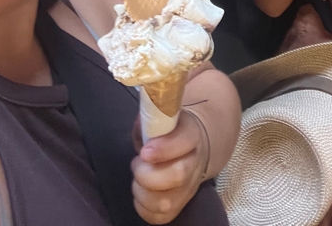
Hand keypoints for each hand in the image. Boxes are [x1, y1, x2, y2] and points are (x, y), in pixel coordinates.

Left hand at [132, 110, 207, 224]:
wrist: (191, 146)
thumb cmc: (169, 130)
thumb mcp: (161, 117)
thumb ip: (149, 119)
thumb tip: (141, 125)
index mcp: (192, 134)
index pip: (185, 141)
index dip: (164, 148)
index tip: (144, 151)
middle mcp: (194, 164)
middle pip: (178, 176)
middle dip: (148, 173)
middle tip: (137, 162)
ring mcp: (188, 188)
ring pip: (166, 202)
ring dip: (142, 192)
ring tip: (138, 177)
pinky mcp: (179, 206)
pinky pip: (159, 218)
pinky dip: (143, 207)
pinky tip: (140, 191)